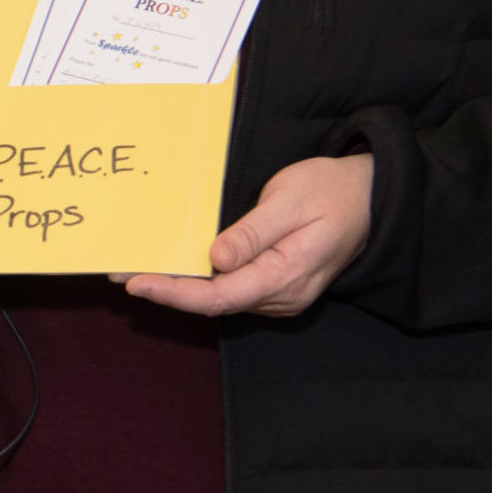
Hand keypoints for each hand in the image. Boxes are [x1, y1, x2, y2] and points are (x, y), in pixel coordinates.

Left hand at [121, 153, 372, 318]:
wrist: (371, 197)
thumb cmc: (332, 191)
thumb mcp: (291, 201)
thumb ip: (253, 232)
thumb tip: (216, 259)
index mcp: (287, 275)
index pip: (220, 296)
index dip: (175, 293)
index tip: (137, 282)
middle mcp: (282, 295)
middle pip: (214, 301)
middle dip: (166, 289)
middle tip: (120, 273)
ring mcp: (279, 293)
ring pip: (220, 297)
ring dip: (178, 285)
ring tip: (135, 269)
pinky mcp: (274, 284)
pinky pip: (230, 288)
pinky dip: (198, 279)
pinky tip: (173, 266)